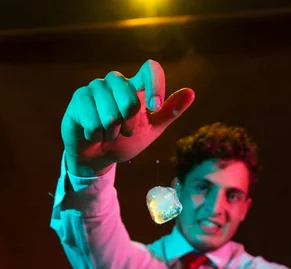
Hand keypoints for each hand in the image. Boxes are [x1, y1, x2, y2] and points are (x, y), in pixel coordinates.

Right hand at [61, 60, 194, 175]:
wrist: (98, 157)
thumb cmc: (125, 141)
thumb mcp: (152, 130)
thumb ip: (169, 112)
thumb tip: (191, 92)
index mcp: (136, 86)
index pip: (150, 69)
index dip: (155, 87)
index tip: (155, 108)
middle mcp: (116, 81)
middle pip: (129, 96)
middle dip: (129, 124)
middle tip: (124, 132)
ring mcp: (95, 87)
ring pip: (110, 112)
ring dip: (111, 132)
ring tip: (108, 134)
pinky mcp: (79, 98)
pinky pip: (92, 120)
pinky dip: (96, 135)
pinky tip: (93, 134)